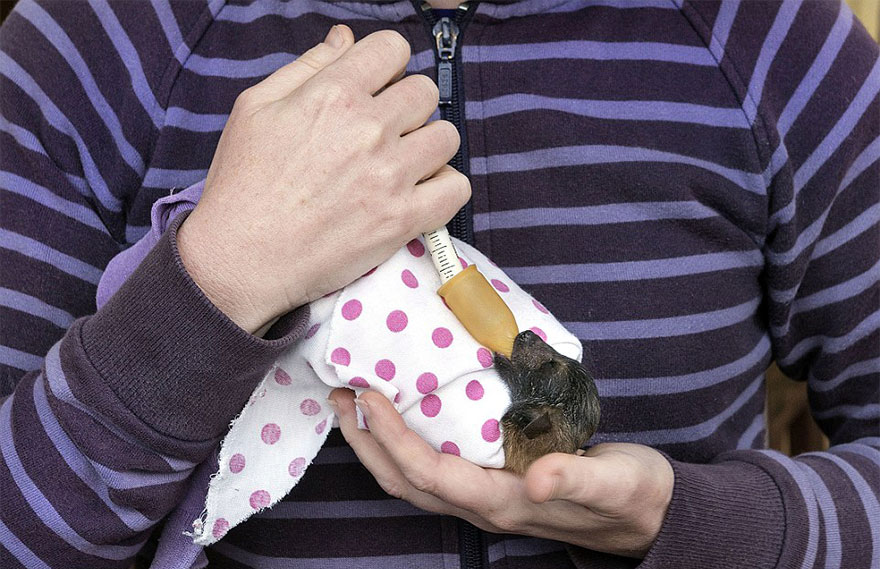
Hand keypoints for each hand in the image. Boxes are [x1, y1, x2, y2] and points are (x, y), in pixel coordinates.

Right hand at [177, 25, 468, 331]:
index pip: (393, 49)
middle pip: (425, 92)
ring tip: (403, 165)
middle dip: (408, 107)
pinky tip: (420, 193)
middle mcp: (368, 129)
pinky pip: (456, 188)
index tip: (378, 87)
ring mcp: (390, 176)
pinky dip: (445, 188)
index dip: (387, 65)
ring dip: (429, 146)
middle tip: (385, 132)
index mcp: (333, 94)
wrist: (241, 257)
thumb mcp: (256, 107)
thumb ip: (308, 66)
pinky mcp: (402, 219)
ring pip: (447, 137)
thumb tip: (346, 38)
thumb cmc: (241, 184)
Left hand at [329, 389, 673, 558]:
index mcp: (503, 504)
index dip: (391, 439)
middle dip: (366, 442)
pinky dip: (408, 441)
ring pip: (414, 478)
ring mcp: (486, 497)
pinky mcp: (495, 482)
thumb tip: (537, 480)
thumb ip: (575, 479)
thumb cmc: (631, 496)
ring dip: (378, 444)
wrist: (649, 515)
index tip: (365, 397)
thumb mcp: (612, 482)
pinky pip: (436, 467)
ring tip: (356, 404)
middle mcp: (484, 505)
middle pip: (405, 482)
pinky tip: (406, 412)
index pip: (428, 474)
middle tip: (340, 395)